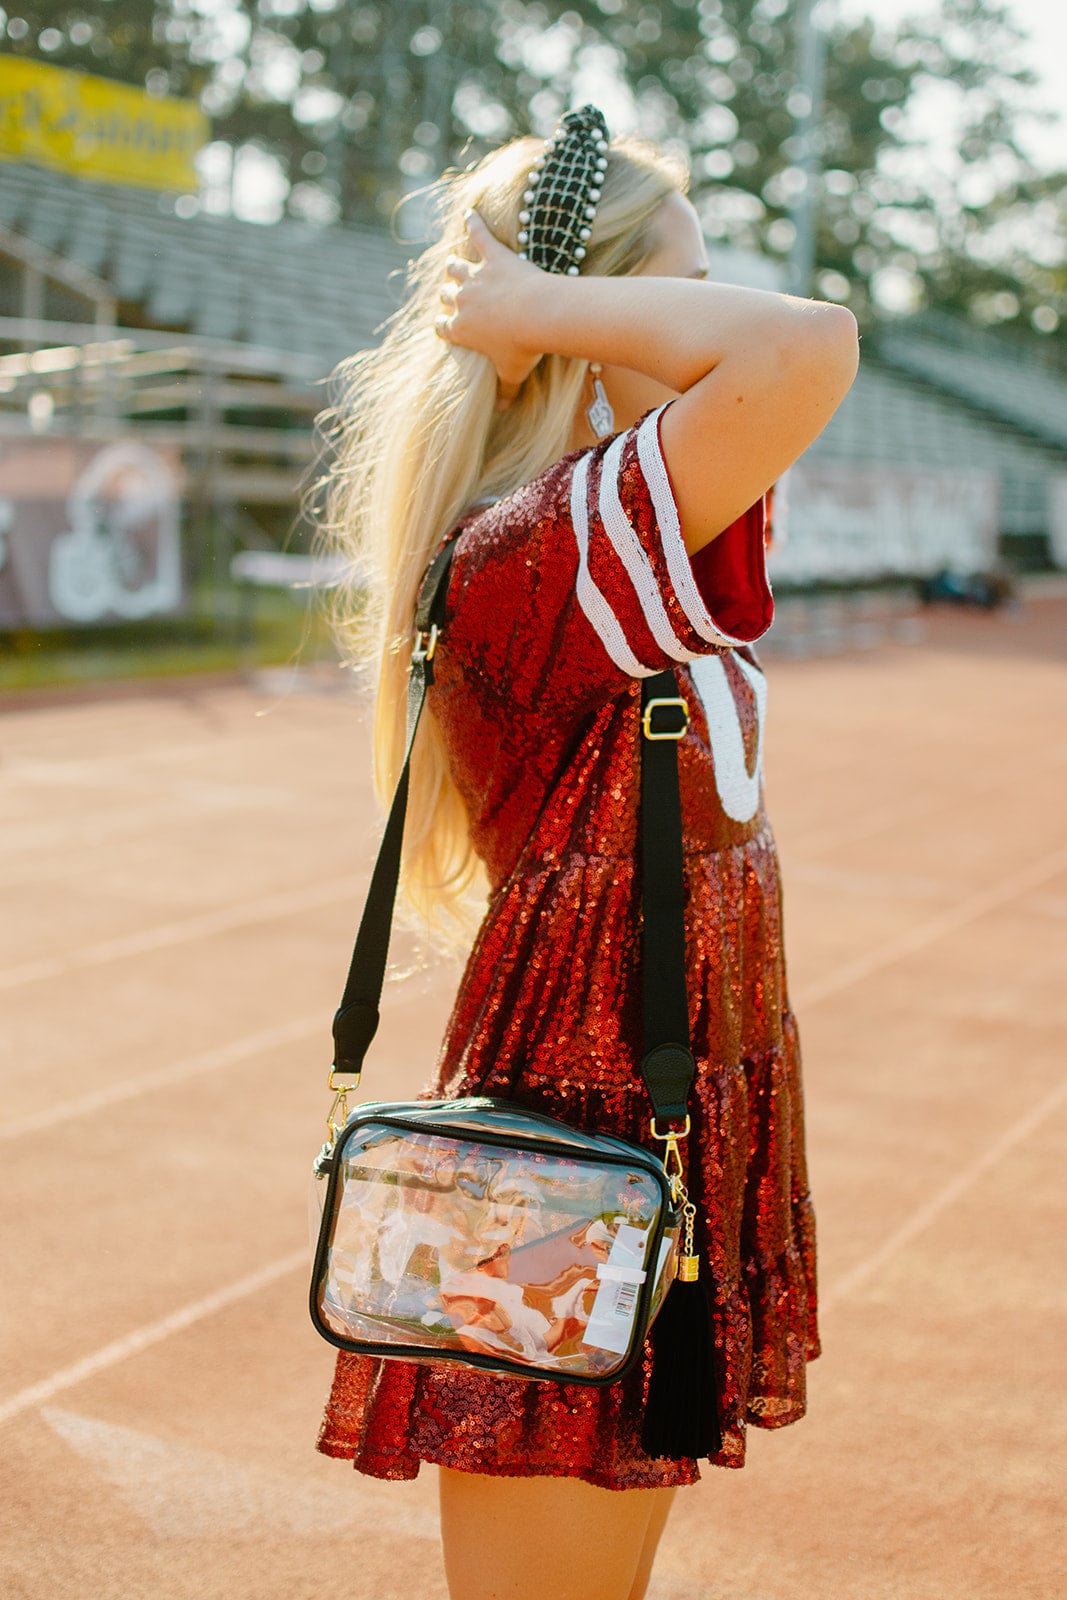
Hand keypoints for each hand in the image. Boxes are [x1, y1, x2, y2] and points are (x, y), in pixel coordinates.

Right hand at [435, 211, 545, 405]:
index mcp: (461, 330)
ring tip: (453, 262)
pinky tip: (471, 214)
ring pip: (454, 267)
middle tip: (452, 294)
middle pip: (446, 295)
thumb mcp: (513, 375)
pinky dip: (474, 223)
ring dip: (453, 266)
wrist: (539, 315)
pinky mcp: (493, 256)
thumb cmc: (524, 349)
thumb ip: (505, 392)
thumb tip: (503, 412)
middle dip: (448, 295)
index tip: (447, 325)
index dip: (444, 326)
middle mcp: (462, 302)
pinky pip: (479, 235)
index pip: (442, 327)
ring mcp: (476, 277)